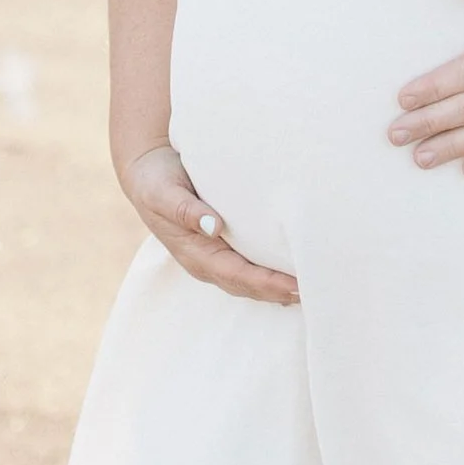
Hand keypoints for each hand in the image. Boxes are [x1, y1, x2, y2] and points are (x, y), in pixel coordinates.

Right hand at [120, 141, 297, 306]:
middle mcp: (206, 261)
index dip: (266, 284)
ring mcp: (215, 255)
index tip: (295, 286)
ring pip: (250, 281)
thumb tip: (213, 226)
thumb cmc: (156, 181)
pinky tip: (293, 273)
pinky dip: (271, 274)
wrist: (147, 172)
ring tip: (312, 289)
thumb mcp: (163, 191)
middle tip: (316, 291)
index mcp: (194, 253)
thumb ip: (184, 209)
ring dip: (278, 288)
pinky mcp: (223, 245)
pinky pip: (250, 266)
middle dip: (278, 292)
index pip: (236, 276)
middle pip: (247, 286)